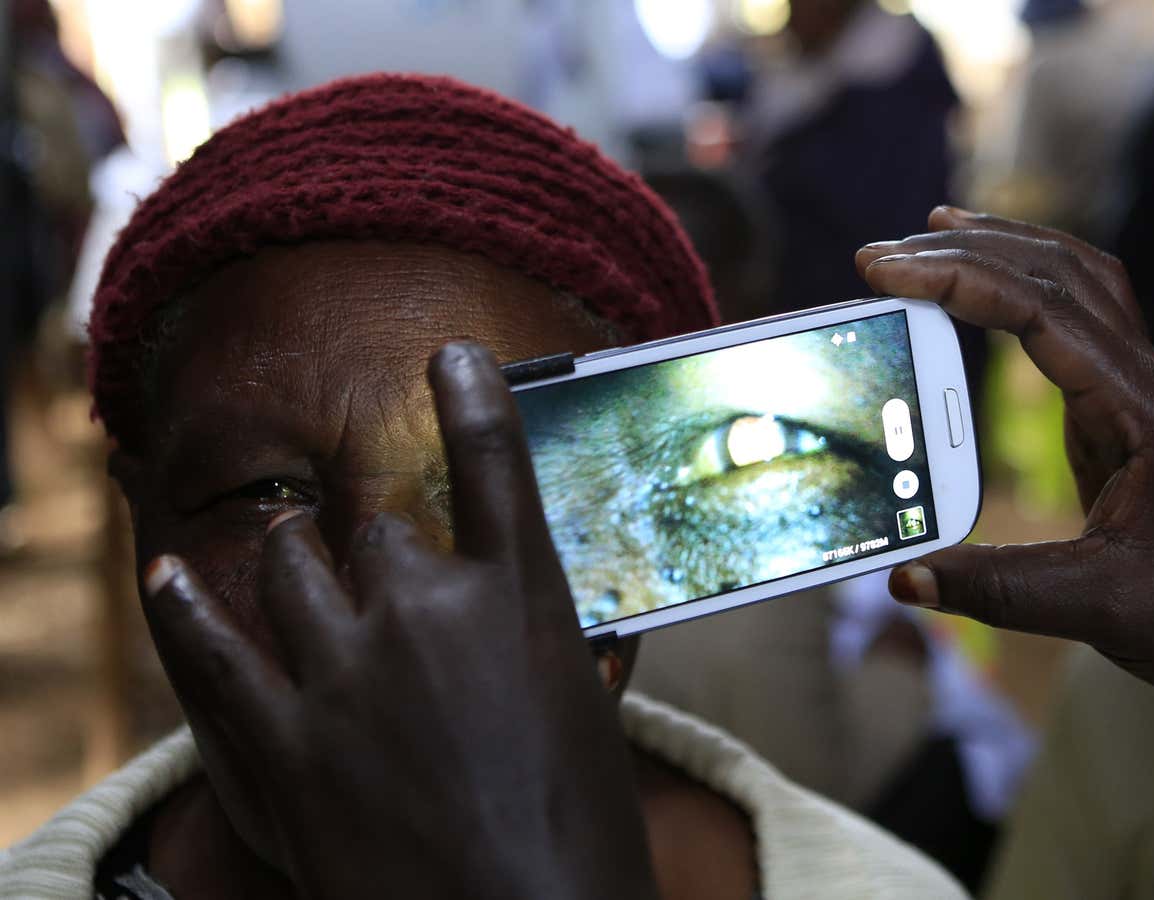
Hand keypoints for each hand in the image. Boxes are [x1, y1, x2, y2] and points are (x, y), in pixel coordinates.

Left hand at [141, 342, 657, 899]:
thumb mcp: (593, 725)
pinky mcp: (285, 741)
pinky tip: (167, 577)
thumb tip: (590, 636)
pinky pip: (214, 650)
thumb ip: (572, 656)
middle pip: (380, 532)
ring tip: (296, 560)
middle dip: (381, 548)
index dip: (470, 396)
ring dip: (297, 561)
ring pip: (295, 568)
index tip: (449, 357)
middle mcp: (428, 611)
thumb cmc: (580, 835)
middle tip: (388, 575)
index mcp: (521, 599)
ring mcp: (347, 672)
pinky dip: (185, 609)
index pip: (494, 463)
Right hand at [857, 208, 1153, 700]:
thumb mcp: (1106, 611)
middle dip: (969, 252)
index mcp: (1148, 409)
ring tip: (934, 237)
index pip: (1043, 312)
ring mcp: (1144, 396)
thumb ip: (1001, 591)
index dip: (959, 280)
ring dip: (1006, 254)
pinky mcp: (1131, 418)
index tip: (886, 272)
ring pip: (1077, 286)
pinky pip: (1078, 330)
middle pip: (1060, 274)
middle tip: (881, 256)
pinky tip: (990, 304)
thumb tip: (905, 577)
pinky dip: (1028, 296)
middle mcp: (1150, 384)